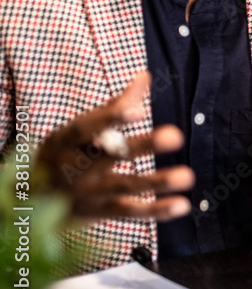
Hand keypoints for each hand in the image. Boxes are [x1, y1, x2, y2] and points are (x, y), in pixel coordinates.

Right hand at [35, 71, 194, 220]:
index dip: (111, 117)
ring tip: (187, 176)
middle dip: (143, 146)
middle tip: (175, 135)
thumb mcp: (79, 129)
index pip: (87, 127)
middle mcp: (74, 167)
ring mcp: (86, 192)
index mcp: (66, 139)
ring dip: (157, 181)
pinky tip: (183, 205)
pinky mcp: (98, 213)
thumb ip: (115, 105)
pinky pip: (129, 212)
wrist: (27, 202)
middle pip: (111, 155)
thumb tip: (146, 75)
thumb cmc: (65, 153)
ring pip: (123, 186)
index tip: (139, 110)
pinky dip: (156, 210)